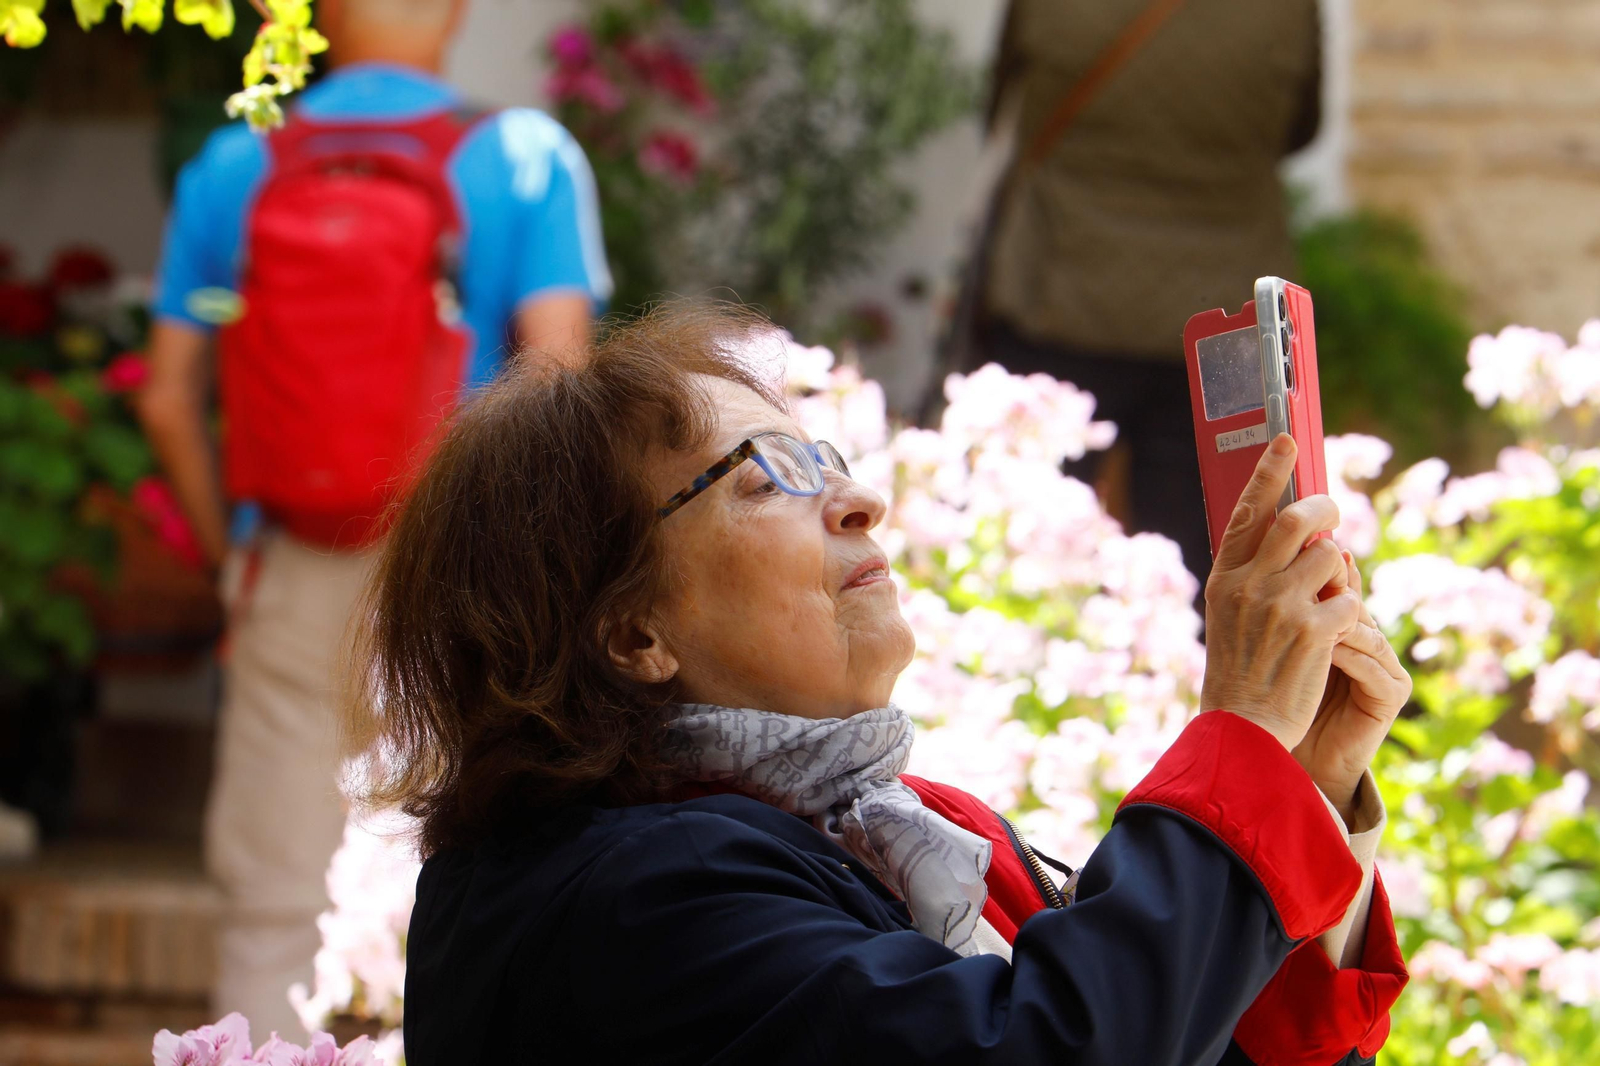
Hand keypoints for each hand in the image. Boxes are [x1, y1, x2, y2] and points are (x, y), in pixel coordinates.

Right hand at [1201, 434, 1362, 751]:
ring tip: (1327, 603)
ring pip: (1332, 559)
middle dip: (1324, 510)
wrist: (1242, 729)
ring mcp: (1281, 606)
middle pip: (1298, 520)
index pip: (1247, 512)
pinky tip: (1334, 637)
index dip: (1268, 473)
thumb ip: (1252, 576)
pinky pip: (1351, 599)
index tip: (1287, 440)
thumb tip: (1293, 537)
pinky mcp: (1315, 630)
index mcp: (1224, 579)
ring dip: (1340, 576)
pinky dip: (1351, 615)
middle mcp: (1249, 585)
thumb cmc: (1239, 674)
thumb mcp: (1228, 618)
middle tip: (1334, 511)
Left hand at [1293, 552, 1411, 821]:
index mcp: (1340, 621)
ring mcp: (1384, 665)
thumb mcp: (1272, 643)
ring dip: (1333, 621)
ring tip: (1307, 615)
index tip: (1290, 555)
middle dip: (1326, 589)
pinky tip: (1326, 650)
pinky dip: (1347, 655)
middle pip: (1353, 598)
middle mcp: (1366, 638)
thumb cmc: (1273, 696)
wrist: (1283, 752)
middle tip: (1301, 584)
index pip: (1335, 581)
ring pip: (1364, 627)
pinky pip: (1372, 664)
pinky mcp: (1391, 693)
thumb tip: (1255, 549)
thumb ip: (1274, 604)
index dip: (1317, 565)